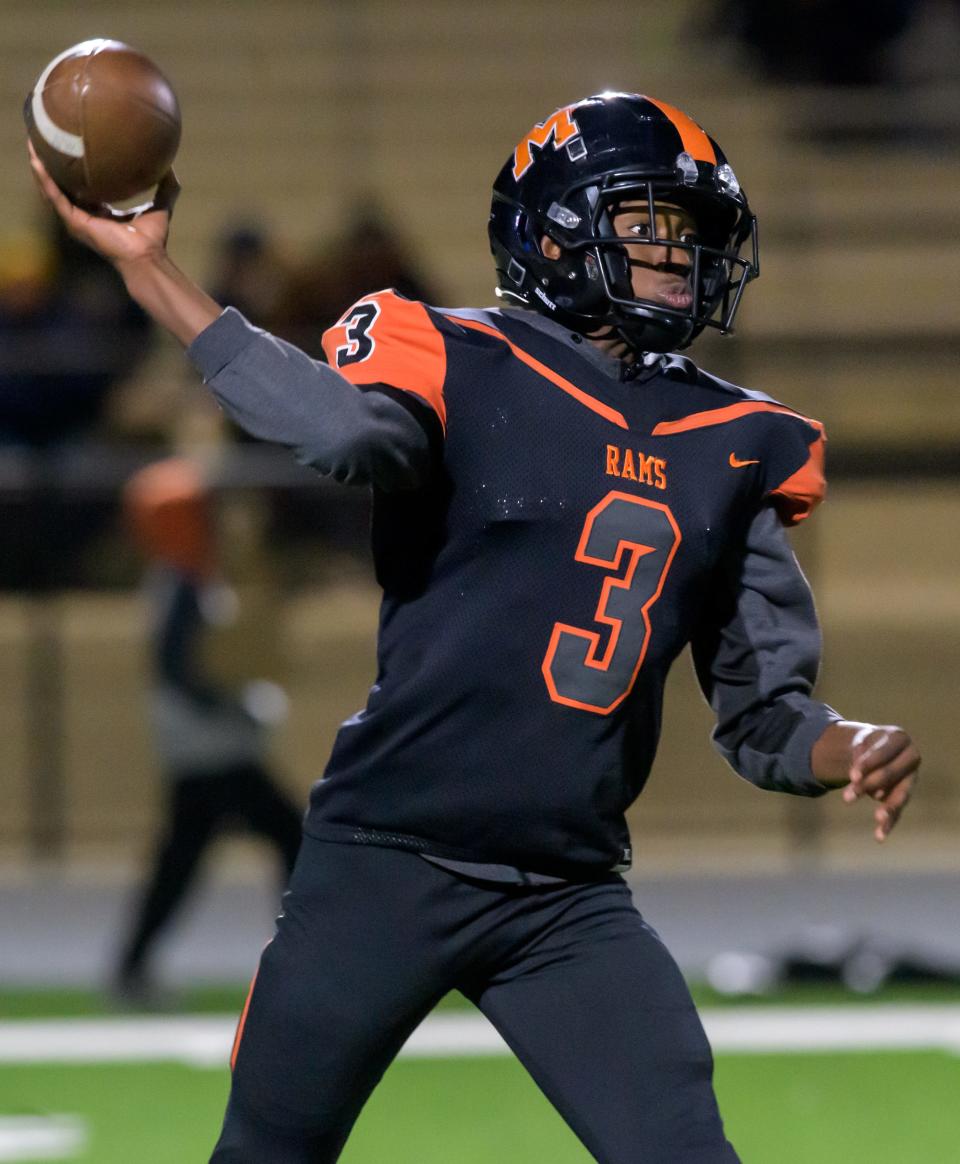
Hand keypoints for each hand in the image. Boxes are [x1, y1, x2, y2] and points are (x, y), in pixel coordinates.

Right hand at [27, 139, 179, 269]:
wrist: (146, 256)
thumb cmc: (153, 238)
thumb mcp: (160, 206)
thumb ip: (166, 188)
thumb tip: (171, 166)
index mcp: (101, 213)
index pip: (83, 189)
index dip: (76, 171)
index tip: (71, 150)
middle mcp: (86, 217)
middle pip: (63, 187)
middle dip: (53, 166)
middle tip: (45, 141)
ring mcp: (78, 220)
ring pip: (53, 191)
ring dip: (42, 169)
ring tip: (34, 145)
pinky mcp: (75, 222)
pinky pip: (55, 198)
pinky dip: (46, 180)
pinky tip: (38, 162)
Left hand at [842, 724, 919, 841]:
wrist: (872, 749)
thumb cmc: (865, 744)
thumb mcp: (859, 744)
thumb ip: (860, 759)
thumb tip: (857, 780)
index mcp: (899, 738)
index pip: (883, 752)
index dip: (867, 764)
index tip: (852, 775)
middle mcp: (911, 758)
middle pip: (890, 774)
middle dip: (868, 785)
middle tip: (846, 797)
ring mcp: (910, 778)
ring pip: (899, 794)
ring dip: (887, 807)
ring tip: (878, 818)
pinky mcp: (904, 795)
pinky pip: (898, 811)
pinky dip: (889, 823)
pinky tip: (880, 836)